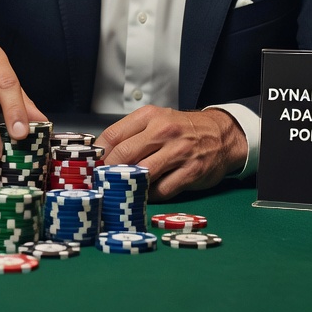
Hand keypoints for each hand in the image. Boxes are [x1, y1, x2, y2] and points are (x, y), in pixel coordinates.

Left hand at [96, 106, 246, 198]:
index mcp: (150, 116)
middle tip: (100, 183)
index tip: (90, 167)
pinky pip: (162, 190)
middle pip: (124, 155)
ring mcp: (179, 152)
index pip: (113, 135)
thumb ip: (131, 134)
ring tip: (119, 191)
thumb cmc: (182, 130)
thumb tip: (100, 154)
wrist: (221, 134)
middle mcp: (164, 131)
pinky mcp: (191, 172)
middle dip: (108, 172)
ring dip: (128, 185)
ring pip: (142, 173)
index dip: (97, 155)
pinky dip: (150, 195)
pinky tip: (145, 195)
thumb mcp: (156, 121)